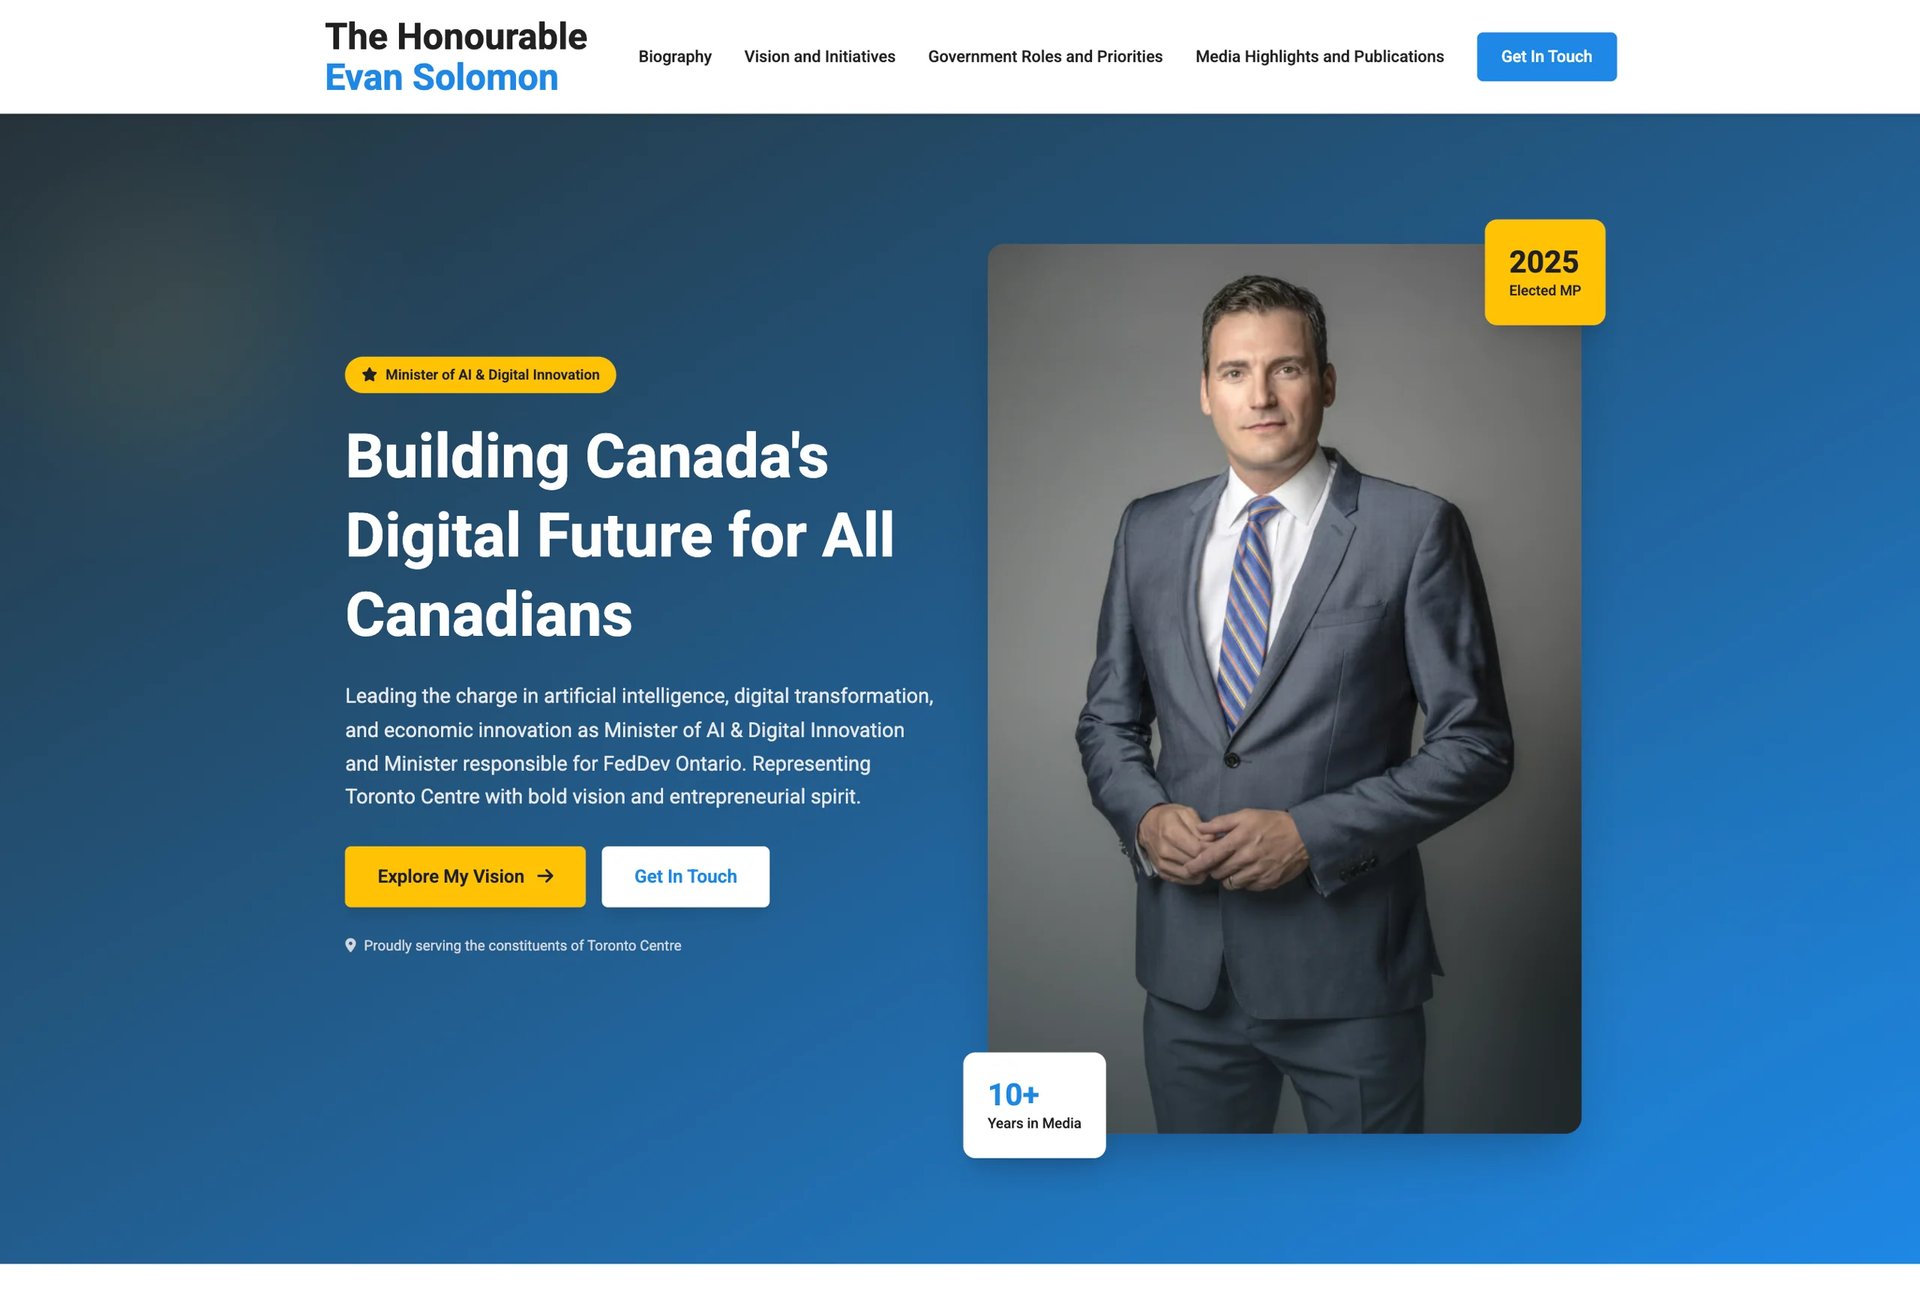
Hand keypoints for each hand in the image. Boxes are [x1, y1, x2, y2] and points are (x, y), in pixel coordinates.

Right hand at [1136, 804, 1209, 884]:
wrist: (1146, 825)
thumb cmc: (1168, 817)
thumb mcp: (1186, 813)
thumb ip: (1201, 827)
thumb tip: (1212, 842)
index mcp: (1171, 832)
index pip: (1198, 850)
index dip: (1212, 850)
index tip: (1219, 846)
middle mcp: (1164, 850)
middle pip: (1194, 863)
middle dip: (1209, 861)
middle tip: (1217, 856)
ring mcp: (1161, 863)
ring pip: (1189, 874)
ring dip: (1203, 871)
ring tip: (1210, 862)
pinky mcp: (1161, 872)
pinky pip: (1182, 881)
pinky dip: (1194, 877)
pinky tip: (1200, 870)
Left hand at [1190, 809, 1310, 892]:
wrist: (1303, 836)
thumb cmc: (1272, 823)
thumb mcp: (1246, 815)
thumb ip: (1221, 823)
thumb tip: (1200, 828)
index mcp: (1239, 840)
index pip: (1210, 857)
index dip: (1196, 865)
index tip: (1188, 868)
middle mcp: (1247, 859)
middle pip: (1218, 873)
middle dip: (1213, 869)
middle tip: (1216, 863)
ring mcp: (1258, 873)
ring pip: (1231, 883)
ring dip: (1227, 877)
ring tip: (1232, 867)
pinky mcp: (1268, 882)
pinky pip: (1247, 887)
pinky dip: (1243, 881)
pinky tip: (1247, 871)